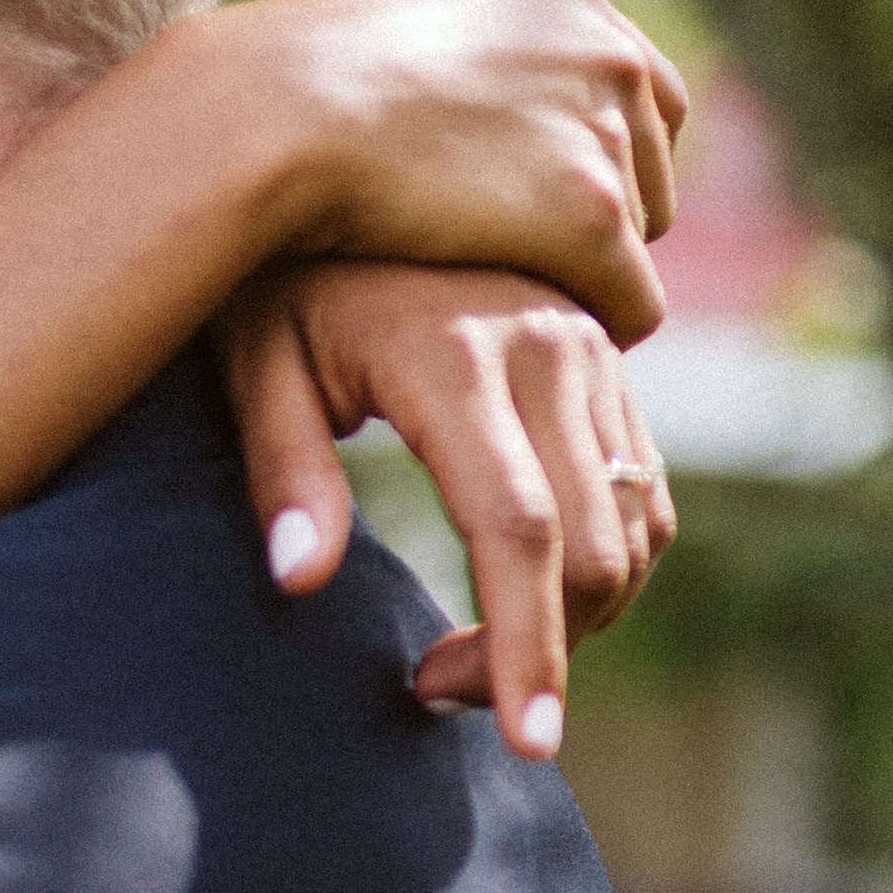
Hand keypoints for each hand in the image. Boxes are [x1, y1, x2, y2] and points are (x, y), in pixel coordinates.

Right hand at [180, 0, 688, 338]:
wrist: (270, 117)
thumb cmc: (298, 86)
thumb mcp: (408, 31)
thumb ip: (469, 57)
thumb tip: (475, 97)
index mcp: (565, 4)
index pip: (644, 90)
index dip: (600, 156)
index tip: (549, 205)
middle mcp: (605, 54)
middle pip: (650, 168)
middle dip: (597, 217)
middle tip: (520, 262)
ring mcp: (603, 132)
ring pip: (640, 238)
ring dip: (584, 269)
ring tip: (504, 293)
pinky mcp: (589, 215)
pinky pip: (633, 301)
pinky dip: (596, 326)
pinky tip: (538, 346)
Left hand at [217, 260, 673, 754]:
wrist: (336, 150)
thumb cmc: (272, 275)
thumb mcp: (250, 360)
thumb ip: (280, 473)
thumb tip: (298, 584)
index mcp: (458, 356)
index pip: (518, 532)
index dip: (527, 648)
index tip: (526, 742)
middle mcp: (548, 346)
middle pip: (596, 543)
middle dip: (544, 649)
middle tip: (440, 693)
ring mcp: (588, 346)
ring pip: (637, 522)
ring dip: (576, 613)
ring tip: (470, 655)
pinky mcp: (605, 355)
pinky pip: (642, 484)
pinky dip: (604, 557)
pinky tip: (519, 589)